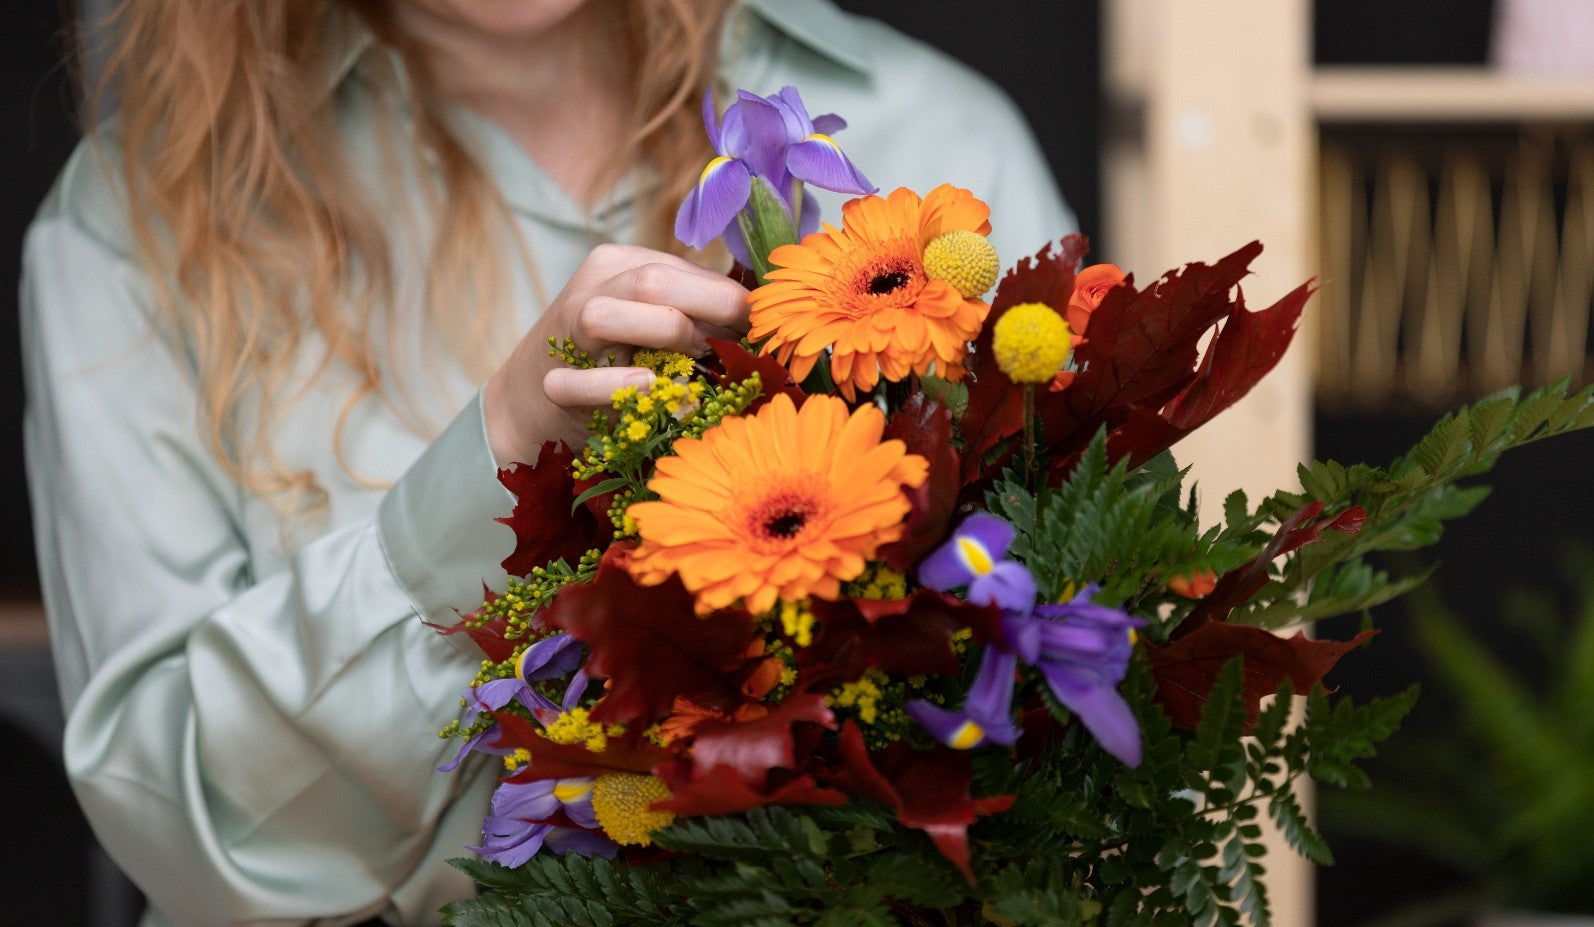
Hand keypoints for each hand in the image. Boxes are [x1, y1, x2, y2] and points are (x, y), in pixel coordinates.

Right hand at [483, 243, 748, 462]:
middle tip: (743, 344)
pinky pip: (579, 381)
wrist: (530, 403)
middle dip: (710, 310)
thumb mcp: (652, 321)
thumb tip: (764, 316)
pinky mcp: (550, 383)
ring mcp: (563, 334)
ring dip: (661, 338)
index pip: (684, 270)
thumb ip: (696, 311)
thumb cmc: (614, 362)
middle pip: (652, 283)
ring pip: (605, 316)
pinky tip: (652, 389)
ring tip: (697, 364)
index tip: (767, 326)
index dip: (732, 298)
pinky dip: (618, 387)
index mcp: (619, 264)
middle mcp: (590, 289)